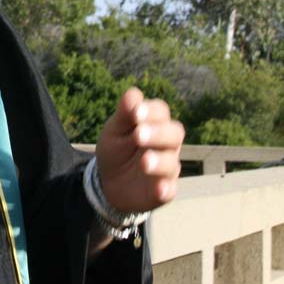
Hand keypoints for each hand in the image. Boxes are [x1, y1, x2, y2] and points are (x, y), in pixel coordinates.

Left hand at [94, 87, 184, 212]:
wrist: (108, 182)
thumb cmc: (116, 149)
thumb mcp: (115, 130)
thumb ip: (124, 113)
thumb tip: (133, 93)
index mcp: (154, 124)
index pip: (160, 112)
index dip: (151, 111)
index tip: (136, 114)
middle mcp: (166, 144)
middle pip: (175, 134)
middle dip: (158, 133)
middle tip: (139, 135)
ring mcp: (166, 167)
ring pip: (171, 162)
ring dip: (159, 161)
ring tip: (144, 162)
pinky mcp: (164, 190)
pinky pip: (170, 189)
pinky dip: (165, 189)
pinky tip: (159, 188)